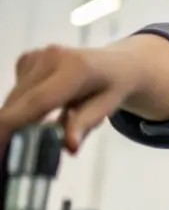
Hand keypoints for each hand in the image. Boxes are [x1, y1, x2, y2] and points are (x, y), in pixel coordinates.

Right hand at [0, 44, 138, 154]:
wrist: (116, 63)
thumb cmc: (113, 87)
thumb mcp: (108, 107)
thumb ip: (85, 124)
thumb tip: (69, 147)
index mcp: (77, 69)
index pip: (38, 101)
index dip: (14, 125)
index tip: (1, 146)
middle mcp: (53, 57)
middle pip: (20, 101)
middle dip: (9, 129)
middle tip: (9, 154)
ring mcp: (38, 55)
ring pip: (14, 98)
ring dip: (18, 119)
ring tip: (46, 125)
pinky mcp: (29, 58)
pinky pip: (17, 91)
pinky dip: (23, 106)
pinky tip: (48, 105)